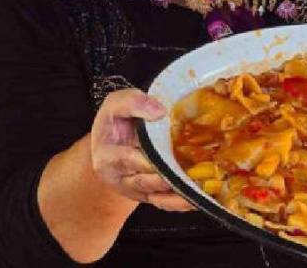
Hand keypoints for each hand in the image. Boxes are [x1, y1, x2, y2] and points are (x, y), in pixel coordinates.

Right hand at [90, 88, 194, 211]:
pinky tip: (197, 198)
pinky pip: (164, 203)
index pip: (125, 159)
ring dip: (178, 192)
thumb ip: (133, 102)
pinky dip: (180, 203)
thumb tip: (160, 111)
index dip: (145, 159)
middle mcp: (120, 177)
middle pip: (144, 181)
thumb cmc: (115, 123)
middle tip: (189, 174)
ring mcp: (135, 189)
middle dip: (166, 177)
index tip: (167, 154)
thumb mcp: (116, 105)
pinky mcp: (148, 196)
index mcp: (108, 155)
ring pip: (157, 195)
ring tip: (198, 189)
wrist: (111, 144)